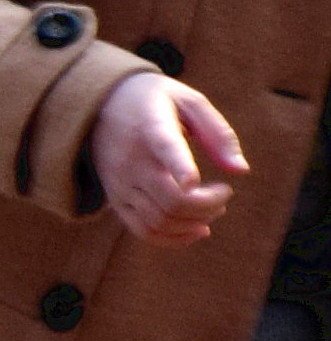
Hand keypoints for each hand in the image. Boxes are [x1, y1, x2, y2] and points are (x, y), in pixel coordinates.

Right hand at [90, 67, 251, 244]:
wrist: (99, 108)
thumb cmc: (155, 102)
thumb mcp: (189, 102)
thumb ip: (218, 133)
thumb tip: (240, 171)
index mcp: (152, 129)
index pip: (165, 150)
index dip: (179, 167)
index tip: (193, 182)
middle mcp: (131, 162)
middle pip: (172, 200)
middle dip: (209, 206)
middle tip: (224, 193)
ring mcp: (121, 185)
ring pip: (160, 221)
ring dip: (196, 223)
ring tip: (213, 208)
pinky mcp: (116, 201)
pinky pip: (144, 231)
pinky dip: (174, 238)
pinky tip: (197, 230)